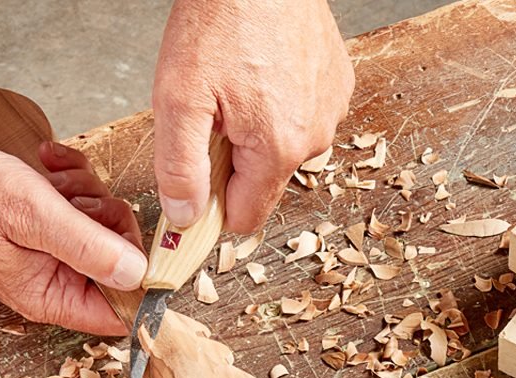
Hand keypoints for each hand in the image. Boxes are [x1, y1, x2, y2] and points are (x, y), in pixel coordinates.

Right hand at [0, 130, 148, 334]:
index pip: (119, 311)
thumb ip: (89, 248)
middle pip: (118, 262)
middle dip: (107, 218)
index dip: (138, 276)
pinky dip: (69, 179)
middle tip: (78, 193)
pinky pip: (77, 206)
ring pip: (100, 226)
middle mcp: (53, 284)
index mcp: (50, 298)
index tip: (132, 235)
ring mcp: (48, 255)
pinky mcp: (41, 228)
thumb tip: (138, 274)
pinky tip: (47, 162)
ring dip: (85, 191)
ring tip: (52, 174)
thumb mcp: (33, 216)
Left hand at [150, 0, 353, 232]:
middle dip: (233, 161)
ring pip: (283, 150)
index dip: (213, 206)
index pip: (245, 219)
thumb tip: (185, 217)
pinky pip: (302, 117)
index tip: (195, 183)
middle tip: (213, 112)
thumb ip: (180, 169)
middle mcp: (314, 137)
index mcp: (278, 149)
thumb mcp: (178, 99)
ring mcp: (330, 110)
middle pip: (263, 183)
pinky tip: (263, 69)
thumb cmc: (221, 16)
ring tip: (239, 83)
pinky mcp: (337, 85)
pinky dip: (279, 104)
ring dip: (257, 131)